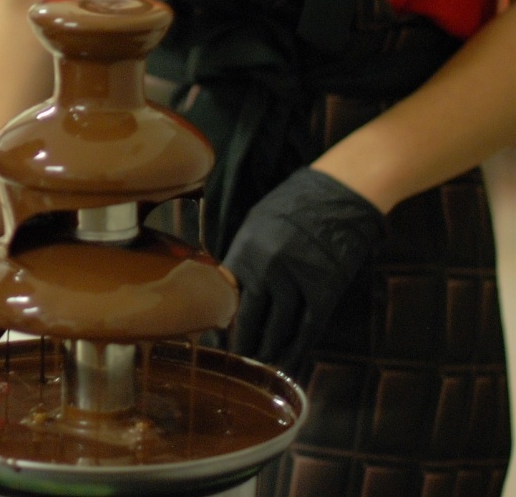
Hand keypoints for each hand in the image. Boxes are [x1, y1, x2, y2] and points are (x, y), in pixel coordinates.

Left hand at [223, 167, 384, 370]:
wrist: (339, 195)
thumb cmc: (294, 206)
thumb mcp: (257, 226)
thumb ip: (244, 257)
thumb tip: (232, 287)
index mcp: (245, 251)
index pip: (227, 296)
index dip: (223, 318)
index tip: (216, 334)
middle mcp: (267, 270)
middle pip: (250, 316)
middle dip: (243, 340)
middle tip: (237, 356)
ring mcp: (296, 282)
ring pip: (279, 326)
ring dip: (269, 348)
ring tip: (261, 361)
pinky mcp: (325, 291)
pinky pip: (308, 327)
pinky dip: (297, 346)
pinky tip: (288, 358)